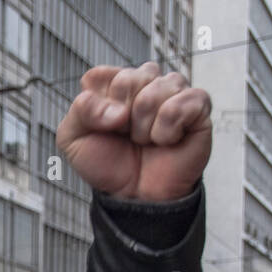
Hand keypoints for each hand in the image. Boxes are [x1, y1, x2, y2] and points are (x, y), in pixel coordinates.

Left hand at [56, 63, 210, 200]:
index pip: (101, 75)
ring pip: (156, 89)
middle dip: (122, 117)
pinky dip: (167, 129)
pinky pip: (181, 103)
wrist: (134, 195)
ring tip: (146, 140)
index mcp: (114, 84)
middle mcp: (145, 82)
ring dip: (144, 126)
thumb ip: (80, 110)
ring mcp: (173, 91)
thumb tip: (118, 108)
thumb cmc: (108, 165)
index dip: (98, 106)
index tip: (102, 127)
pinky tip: (167, 140)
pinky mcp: (198, 105)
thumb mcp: (73, 140)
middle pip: (130, 78)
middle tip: (127, 135)